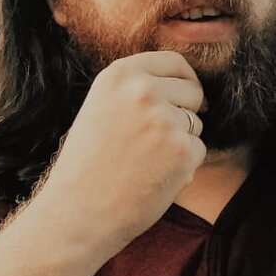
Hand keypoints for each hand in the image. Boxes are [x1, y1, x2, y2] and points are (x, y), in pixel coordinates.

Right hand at [36, 52, 205, 260]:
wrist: (77, 213)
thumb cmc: (88, 166)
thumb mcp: (102, 108)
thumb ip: (136, 90)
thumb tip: (188, 83)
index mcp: (119, 75)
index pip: (174, 61)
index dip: (184, 81)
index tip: (184, 96)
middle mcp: (143, 90)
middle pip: (193, 91)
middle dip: (185, 113)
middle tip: (153, 142)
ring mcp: (165, 119)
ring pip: (196, 124)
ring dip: (180, 143)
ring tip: (143, 163)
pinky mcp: (182, 150)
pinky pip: (198, 151)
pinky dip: (184, 167)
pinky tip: (153, 178)